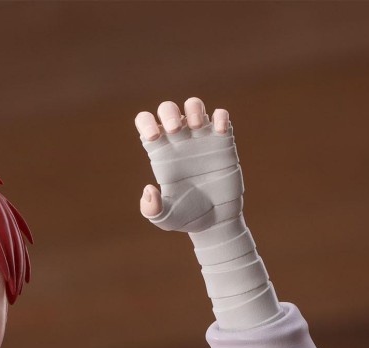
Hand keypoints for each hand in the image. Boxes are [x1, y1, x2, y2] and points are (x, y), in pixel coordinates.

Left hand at [136, 97, 241, 231]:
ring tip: (196, 127)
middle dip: (169, 113)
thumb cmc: (187, 217)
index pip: (147, 123)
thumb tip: (148, 189)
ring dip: (193, 109)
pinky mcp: (223, 141)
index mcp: (161, 153)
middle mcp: (179, 141)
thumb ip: (151, 208)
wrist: (216, 221)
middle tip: (174, 130)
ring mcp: (201, 138)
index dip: (146, 122)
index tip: (152, 137)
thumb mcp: (165, 218)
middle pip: (168, 109)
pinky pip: (221, 116)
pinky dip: (220, 117)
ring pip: (194, 105)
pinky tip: (219, 131)